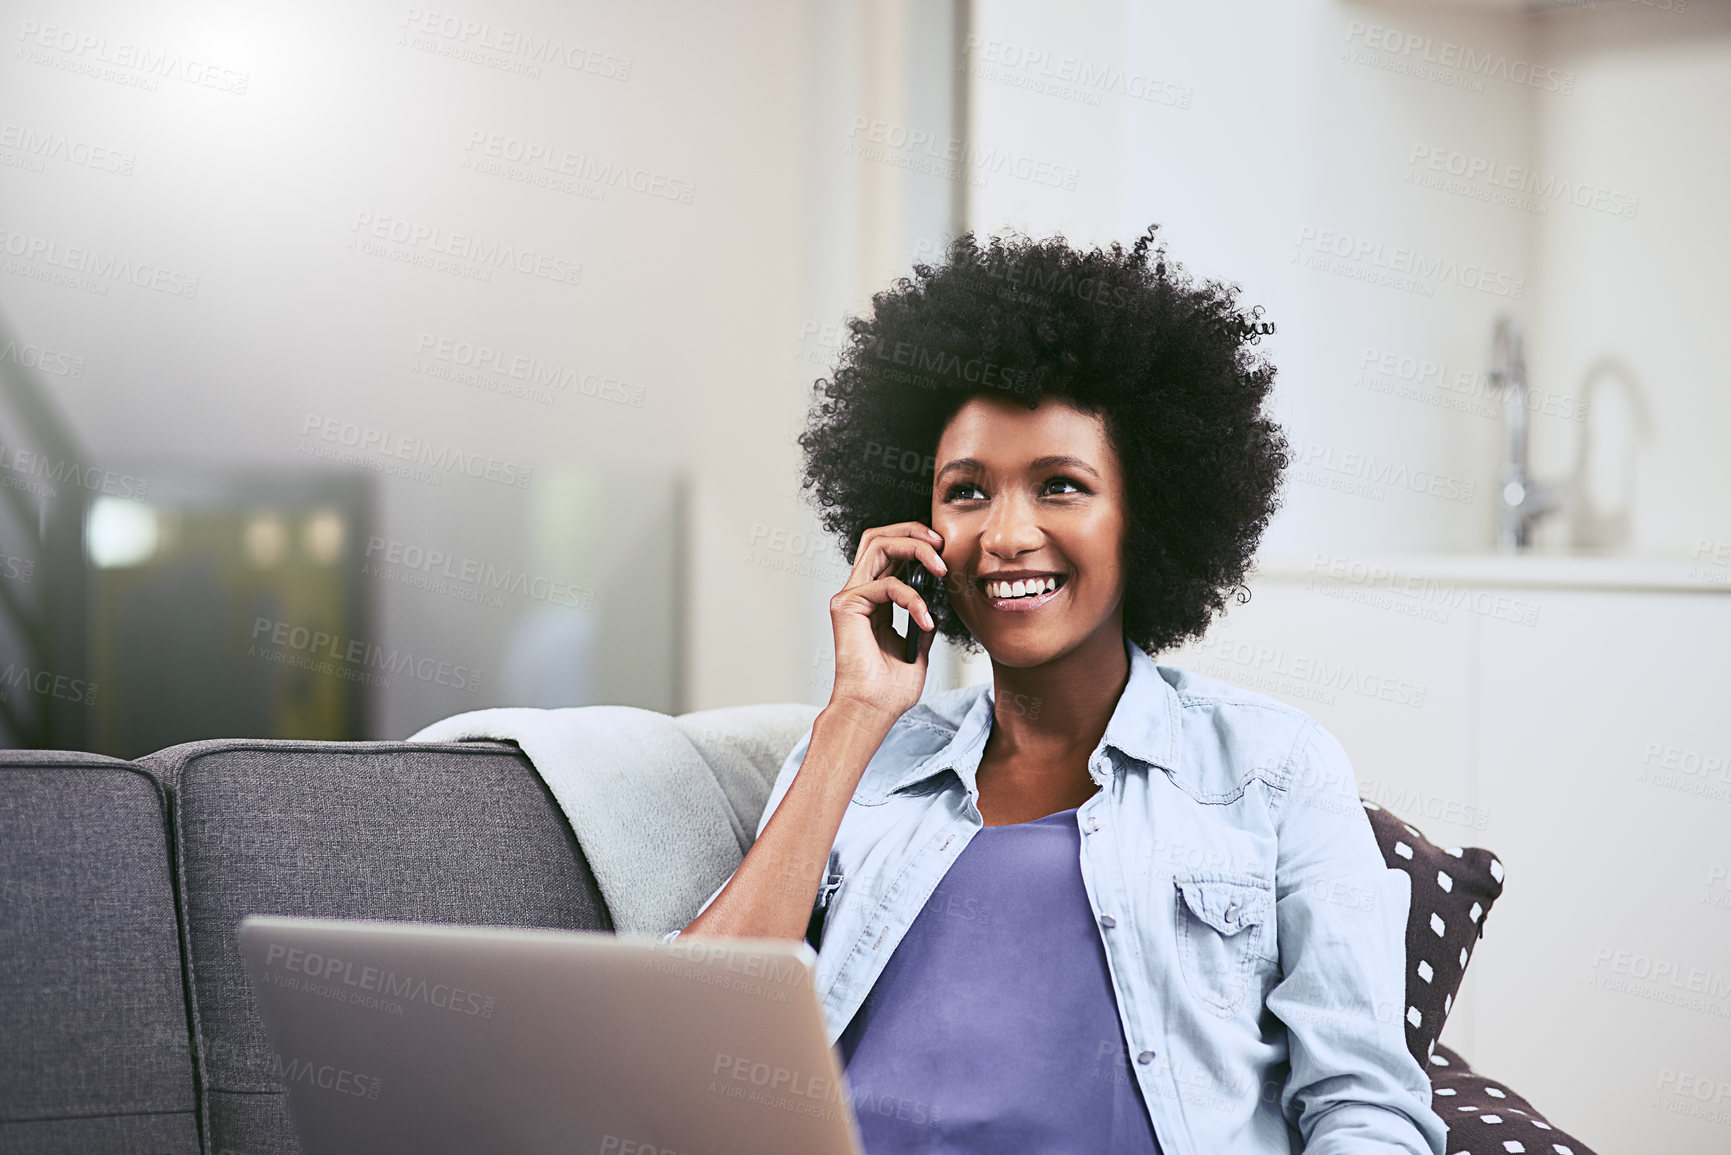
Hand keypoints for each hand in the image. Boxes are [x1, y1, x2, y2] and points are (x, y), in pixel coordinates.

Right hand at [826, 521, 946, 724]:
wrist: (872, 710)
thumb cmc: (890, 689)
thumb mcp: (917, 649)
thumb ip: (921, 622)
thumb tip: (935, 608)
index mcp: (873, 602)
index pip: (889, 553)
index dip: (915, 542)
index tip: (943, 552)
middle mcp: (858, 594)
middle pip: (878, 537)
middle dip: (913, 530)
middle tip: (941, 543)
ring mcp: (850, 597)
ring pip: (878, 544)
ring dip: (915, 547)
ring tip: (940, 567)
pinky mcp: (847, 605)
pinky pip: (887, 584)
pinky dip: (913, 599)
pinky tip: (924, 621)